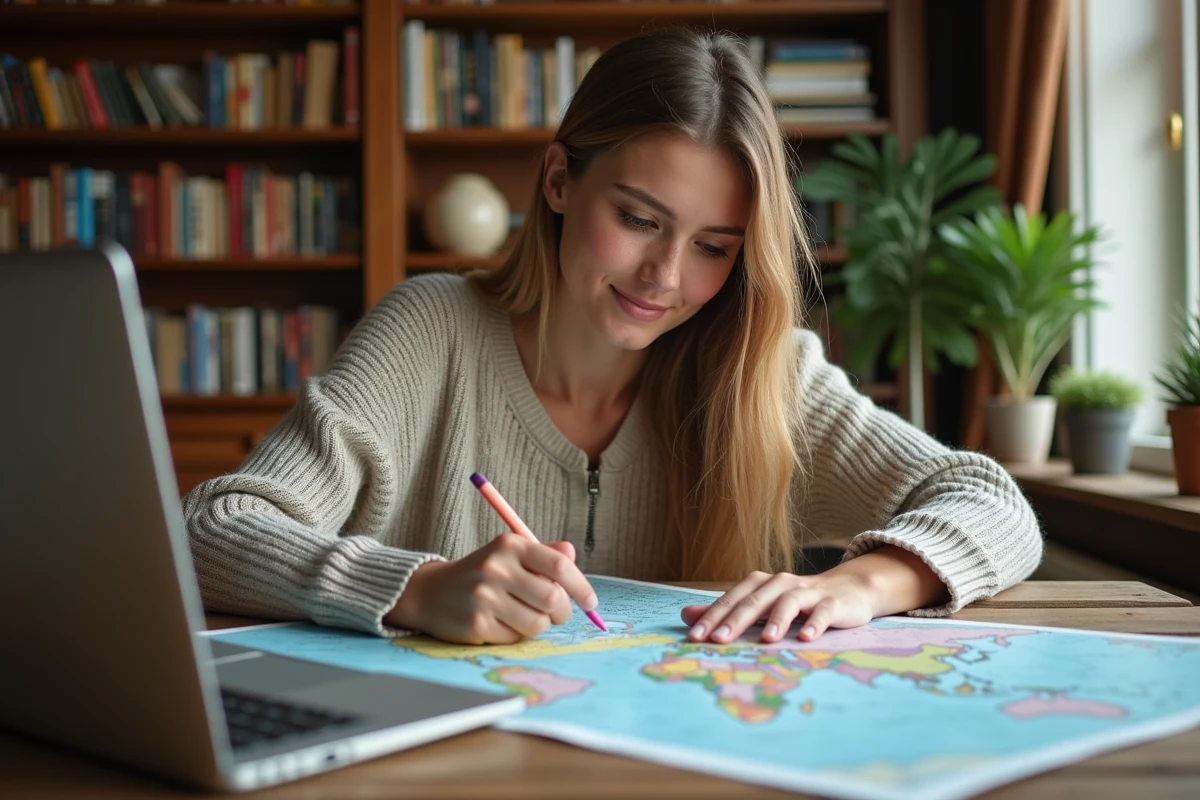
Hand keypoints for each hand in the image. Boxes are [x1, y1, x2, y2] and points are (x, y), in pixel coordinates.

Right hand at [385, 534, 597, 644]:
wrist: (430, 592)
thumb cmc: (481, 573)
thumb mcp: (510, 554)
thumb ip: (544, 554)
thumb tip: (572, 556)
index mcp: (510, 545)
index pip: (559, 566)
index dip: (581, 586)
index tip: (590, 601)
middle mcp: (496, 568)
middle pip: (553, 598)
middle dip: (562, 612)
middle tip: (556, 614)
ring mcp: (484, 597)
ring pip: (538, 623)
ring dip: (538, 625)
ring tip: (523, 616)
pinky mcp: (476, 624)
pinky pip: (515, 638)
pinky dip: (515, 635)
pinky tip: (500, 624)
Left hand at [680, 570, 876, 643]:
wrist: (847, 590)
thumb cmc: (797, 601)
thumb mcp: (760, 605)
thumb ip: (726, 611)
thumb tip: (686, 616)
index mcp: (759, 584)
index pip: (731, 600)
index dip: (712, 617)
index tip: (694, 637)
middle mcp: (780, 584)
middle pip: (754, 601)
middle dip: (735, 620)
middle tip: (718, 640)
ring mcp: (807, 592)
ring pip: (788, 602)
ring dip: (776, 620)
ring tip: (765, 640)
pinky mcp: (833, 603)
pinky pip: (823, 612)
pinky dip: (815, 624)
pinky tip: (806, 638)